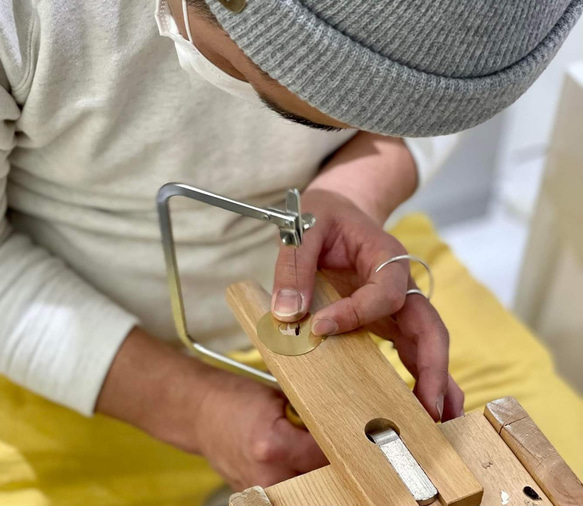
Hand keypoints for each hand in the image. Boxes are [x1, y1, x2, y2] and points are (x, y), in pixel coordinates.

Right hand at [196, 371, 327, 489]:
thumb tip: (339, 427)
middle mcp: (267, 475)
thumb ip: (309, 419)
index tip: (346, 436)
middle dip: (329, 462)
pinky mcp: (255, 496)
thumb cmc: (236, 399)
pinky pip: (289, 491)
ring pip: (307, 488)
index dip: (340, 443)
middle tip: (328, 445)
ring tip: (304, 451)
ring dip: (313, 473)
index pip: (327, 455)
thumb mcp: (280, 399)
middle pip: (321, 479)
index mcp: (273, 445)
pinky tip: (289, 460)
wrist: (200, 412)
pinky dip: (296, 477)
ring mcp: (259, 490)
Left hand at [271, 189, 463, 420]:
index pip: (384, 291)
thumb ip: (294, 266)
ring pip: (427, 342)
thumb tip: (288, 314)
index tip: (320, 327)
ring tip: (436, 420)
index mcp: (385, 255)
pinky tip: (422, 406)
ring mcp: (398, 304)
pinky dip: (420, 376)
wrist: (338, 212)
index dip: (357, 312)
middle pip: (427, 325)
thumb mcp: (304, 231)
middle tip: (426, 407)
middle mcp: (400, 282)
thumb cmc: (323, 218)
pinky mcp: (388, 319)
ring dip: (434, 380)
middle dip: (431, 365)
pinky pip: (410, 349)